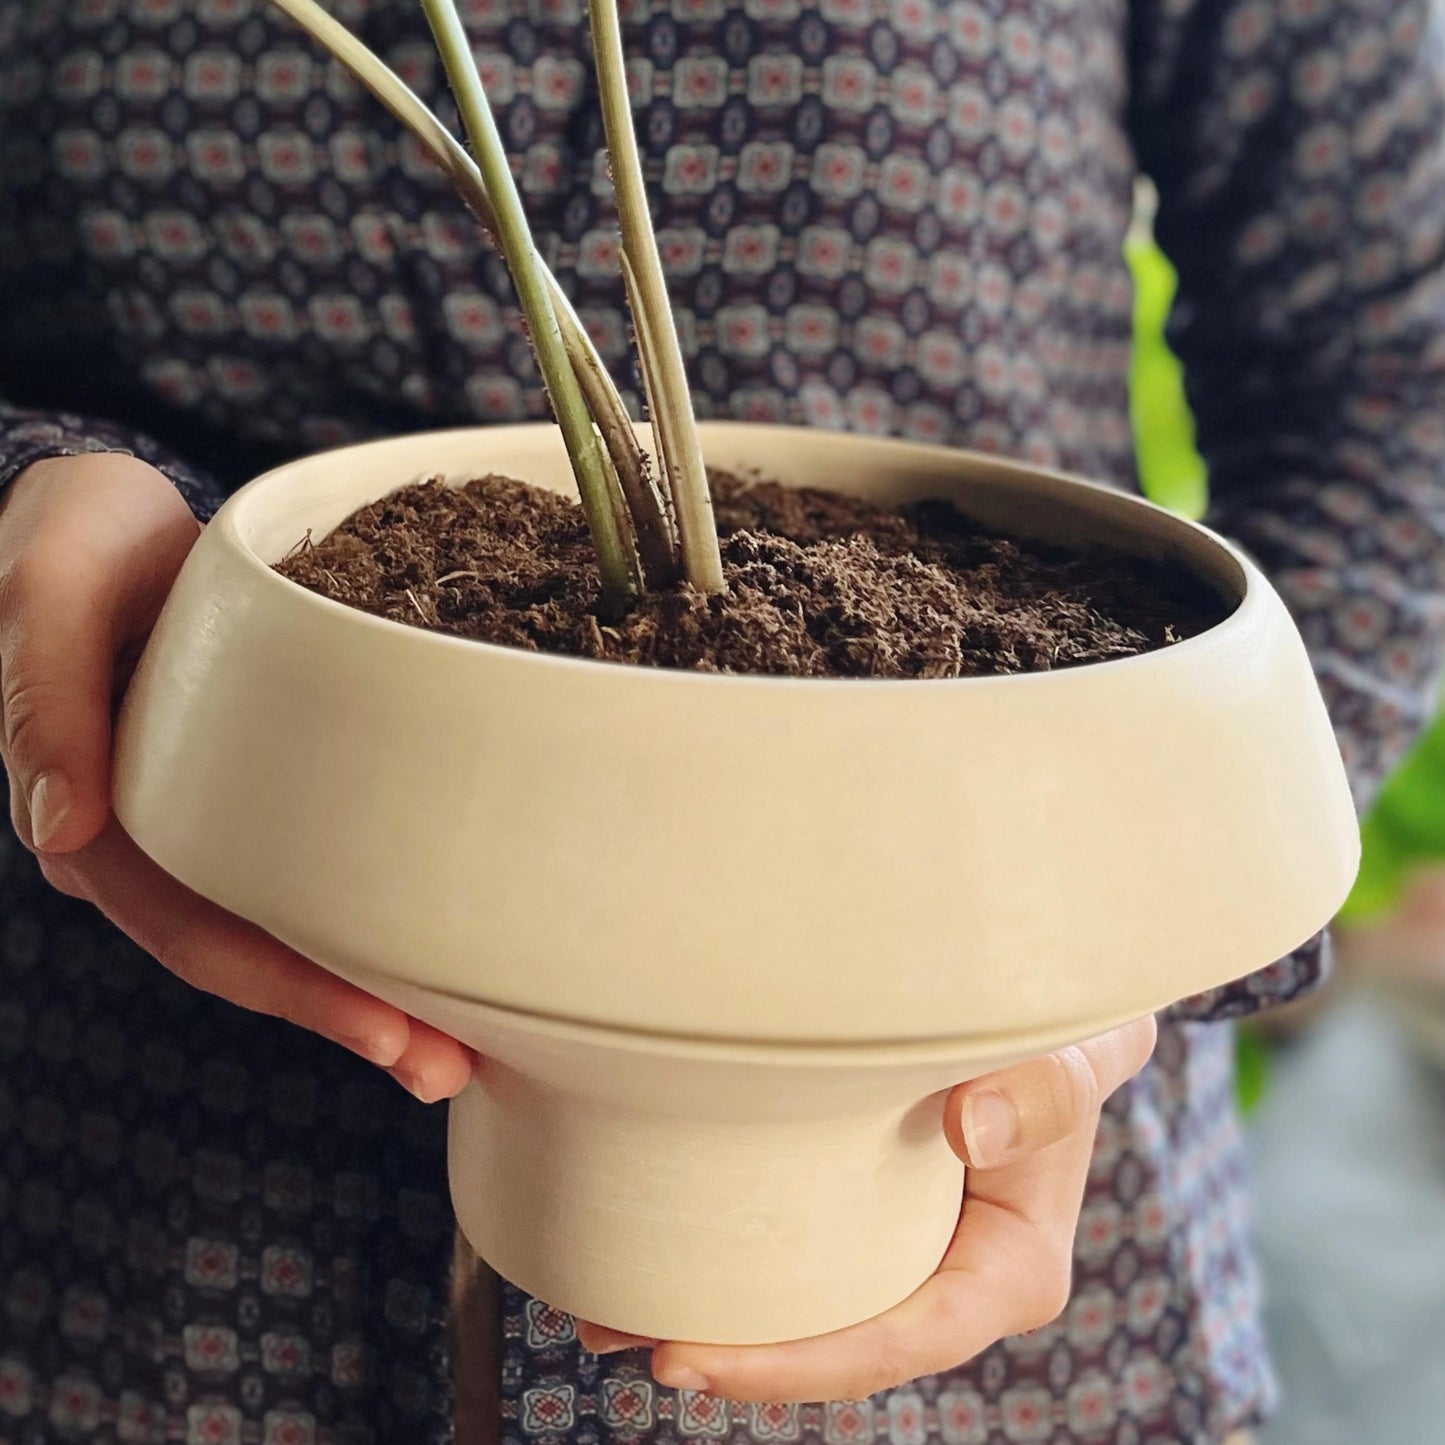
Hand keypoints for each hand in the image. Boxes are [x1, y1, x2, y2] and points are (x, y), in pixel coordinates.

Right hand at [0, 453, 472, 1101]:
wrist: (103, 510)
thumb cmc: (68, 540)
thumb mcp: (46, 594)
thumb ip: (41, 697)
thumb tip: (58, 827)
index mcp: (95, 820)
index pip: (196, 931)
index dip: (288, 990)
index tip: (385, 1032)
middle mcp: (150, 837)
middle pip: (252, 951)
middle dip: (348, 1014)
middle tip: (448, 1066)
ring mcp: (203, 815)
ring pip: (286, 916)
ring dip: (368, 974)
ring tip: (463, 1032)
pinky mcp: (249, 782)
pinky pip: (308, 856)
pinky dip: (367, 897)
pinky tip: (433, 925)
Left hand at [575, 1015, 1157, 1401]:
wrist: (1048, 1009)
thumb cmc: (1065, 1035)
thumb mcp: (1071, 1056)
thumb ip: (1045, 1088)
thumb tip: (973, 1127)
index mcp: (1004, 1273)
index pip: (895, 1343)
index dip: (794, 1365)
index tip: (693, 1358)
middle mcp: (945, 1279)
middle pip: (829, 1341)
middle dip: (726, 1353)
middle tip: (614, 1336)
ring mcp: (900, 1250)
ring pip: (798, 1304)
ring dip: (705, 1310)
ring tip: (597, 1312)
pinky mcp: (863, 1212)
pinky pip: (792, 1247)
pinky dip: (722, 1252)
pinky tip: (641, 1241)